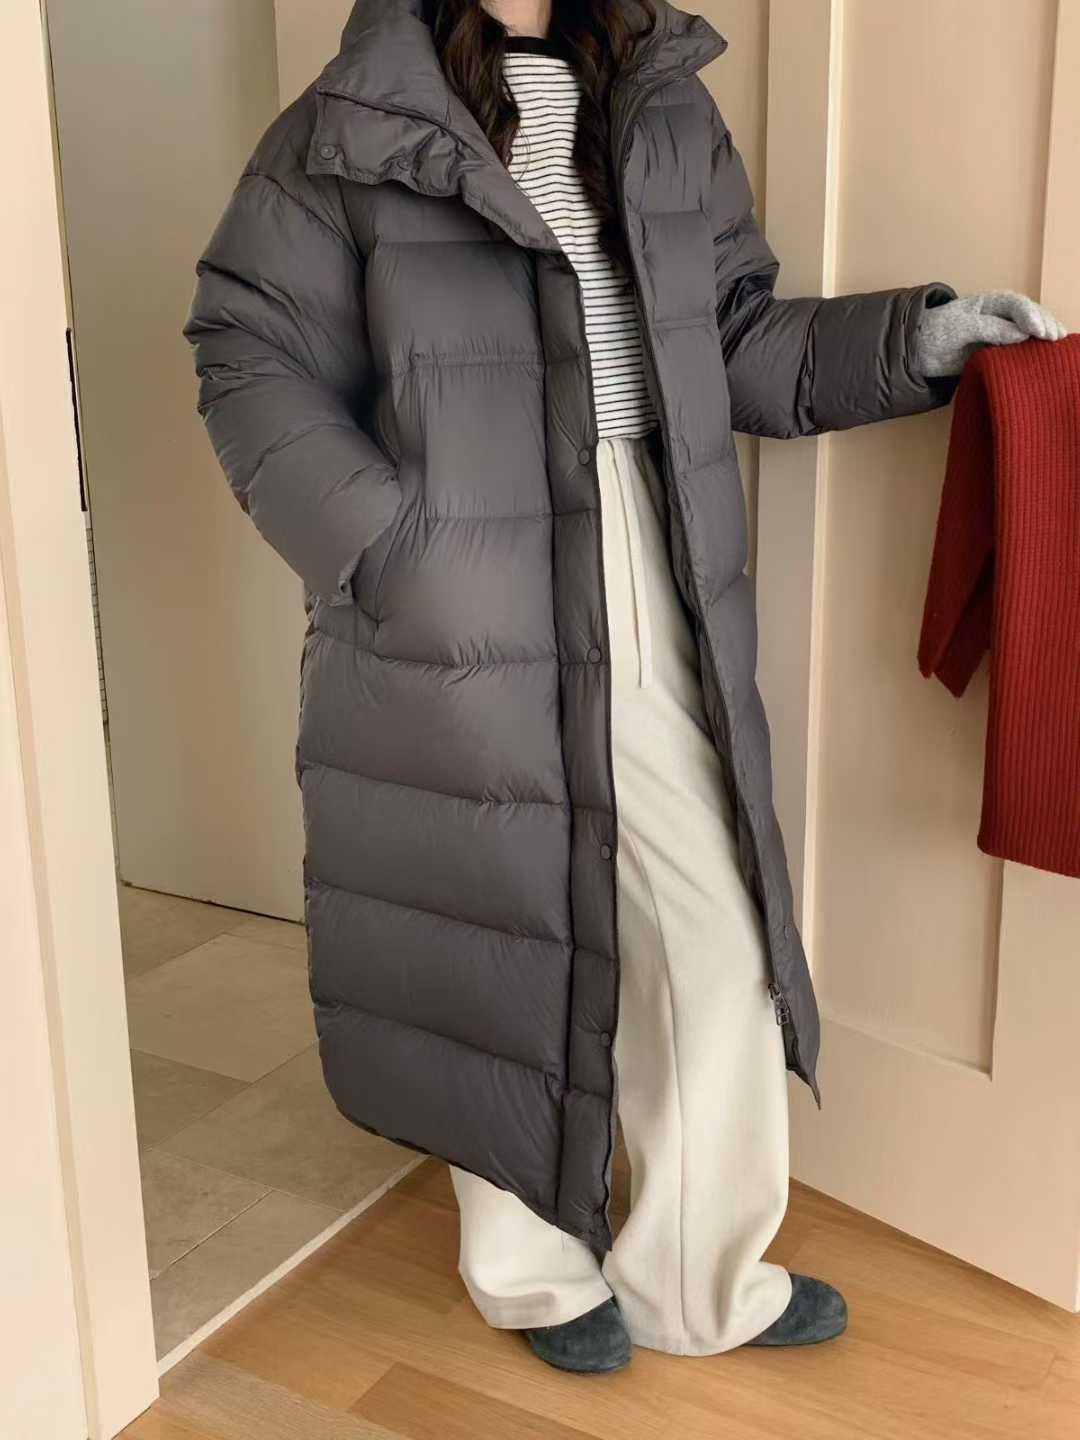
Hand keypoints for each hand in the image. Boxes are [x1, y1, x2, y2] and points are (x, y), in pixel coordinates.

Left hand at [914, 289, 1068, 377]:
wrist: (920, 350)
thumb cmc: (938, 332)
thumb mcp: (961, 327)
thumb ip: (989, 328)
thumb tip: (1022, 334)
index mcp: (991, 302)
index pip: (1016, 305)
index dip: (1029, 316)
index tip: (1037, 331)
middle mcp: (1001, 315)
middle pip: (1029, 315)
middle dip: (1043, 324)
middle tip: (1053, 338)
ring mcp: (1003, 332)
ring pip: (1030, 330)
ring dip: (1044, 335)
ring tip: (1058, 342)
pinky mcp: (1000, 349)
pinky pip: (1021, 348)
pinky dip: (1034, 350)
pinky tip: (1046, 354)